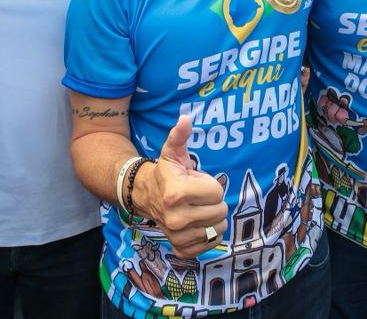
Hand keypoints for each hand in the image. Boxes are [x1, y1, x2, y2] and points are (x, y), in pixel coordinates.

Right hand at [137, 115, 227, 257]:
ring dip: (212, 218)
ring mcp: (178, 236)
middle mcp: (176, 218)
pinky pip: (211, 244)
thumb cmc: (166, 173)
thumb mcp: (172, 152)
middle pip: (220, 210)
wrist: (146, 196)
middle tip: (197, 196)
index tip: (196, 182)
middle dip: (213, 201)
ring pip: (219, 228)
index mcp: (176, 194)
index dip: (210, 184)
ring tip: (197, 209)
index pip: (217, 192)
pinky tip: (197, 224)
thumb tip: (186, 118)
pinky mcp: (181, 248)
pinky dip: (209, 235)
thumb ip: (180, 135)